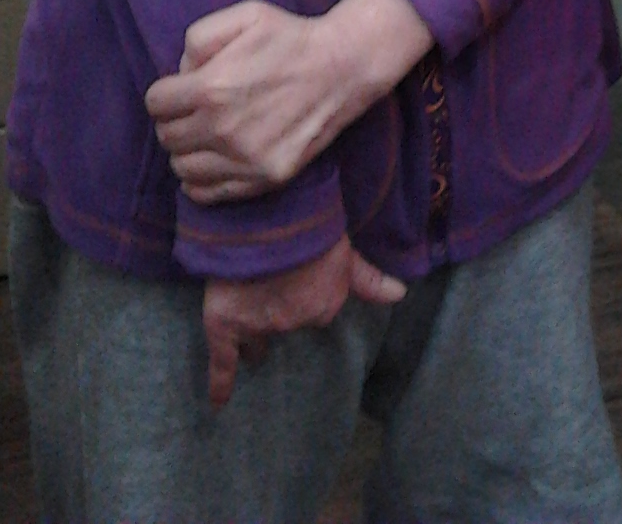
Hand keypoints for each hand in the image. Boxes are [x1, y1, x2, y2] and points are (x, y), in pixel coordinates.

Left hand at [146, 0, 434, 201]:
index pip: (156, 104)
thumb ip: (198, 37)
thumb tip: (180, 73)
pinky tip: (213, 159)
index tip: (180, 90)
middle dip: (175, 120)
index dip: (165, 93)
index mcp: (211, 87)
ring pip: (182, 167)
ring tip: (206, 133)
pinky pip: (206, 193)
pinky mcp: (264, 179)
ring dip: (187, 149)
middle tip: (195, 110)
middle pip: (166, 137)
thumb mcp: (244, 14)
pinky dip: (199, 180)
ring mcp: (244, 159)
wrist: (343, 67)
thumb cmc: (291, 37)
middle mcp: (222, 129)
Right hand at [203, 238, 405, 407]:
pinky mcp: (225, 325)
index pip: (314, 309)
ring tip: (247, 312)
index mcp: (324, 304)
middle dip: (280, 309)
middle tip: (271, 289)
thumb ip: (368, 279)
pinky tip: (220, 402)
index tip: (298, 286)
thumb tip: (400, 294)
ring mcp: (259, 326)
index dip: (305, 296)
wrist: (270, 219)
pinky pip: (224, 362)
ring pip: (257, 335)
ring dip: (255, 326)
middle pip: (286, 323)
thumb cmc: (313, 228)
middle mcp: (294, 321)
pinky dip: (221, 383)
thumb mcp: (346, 253)